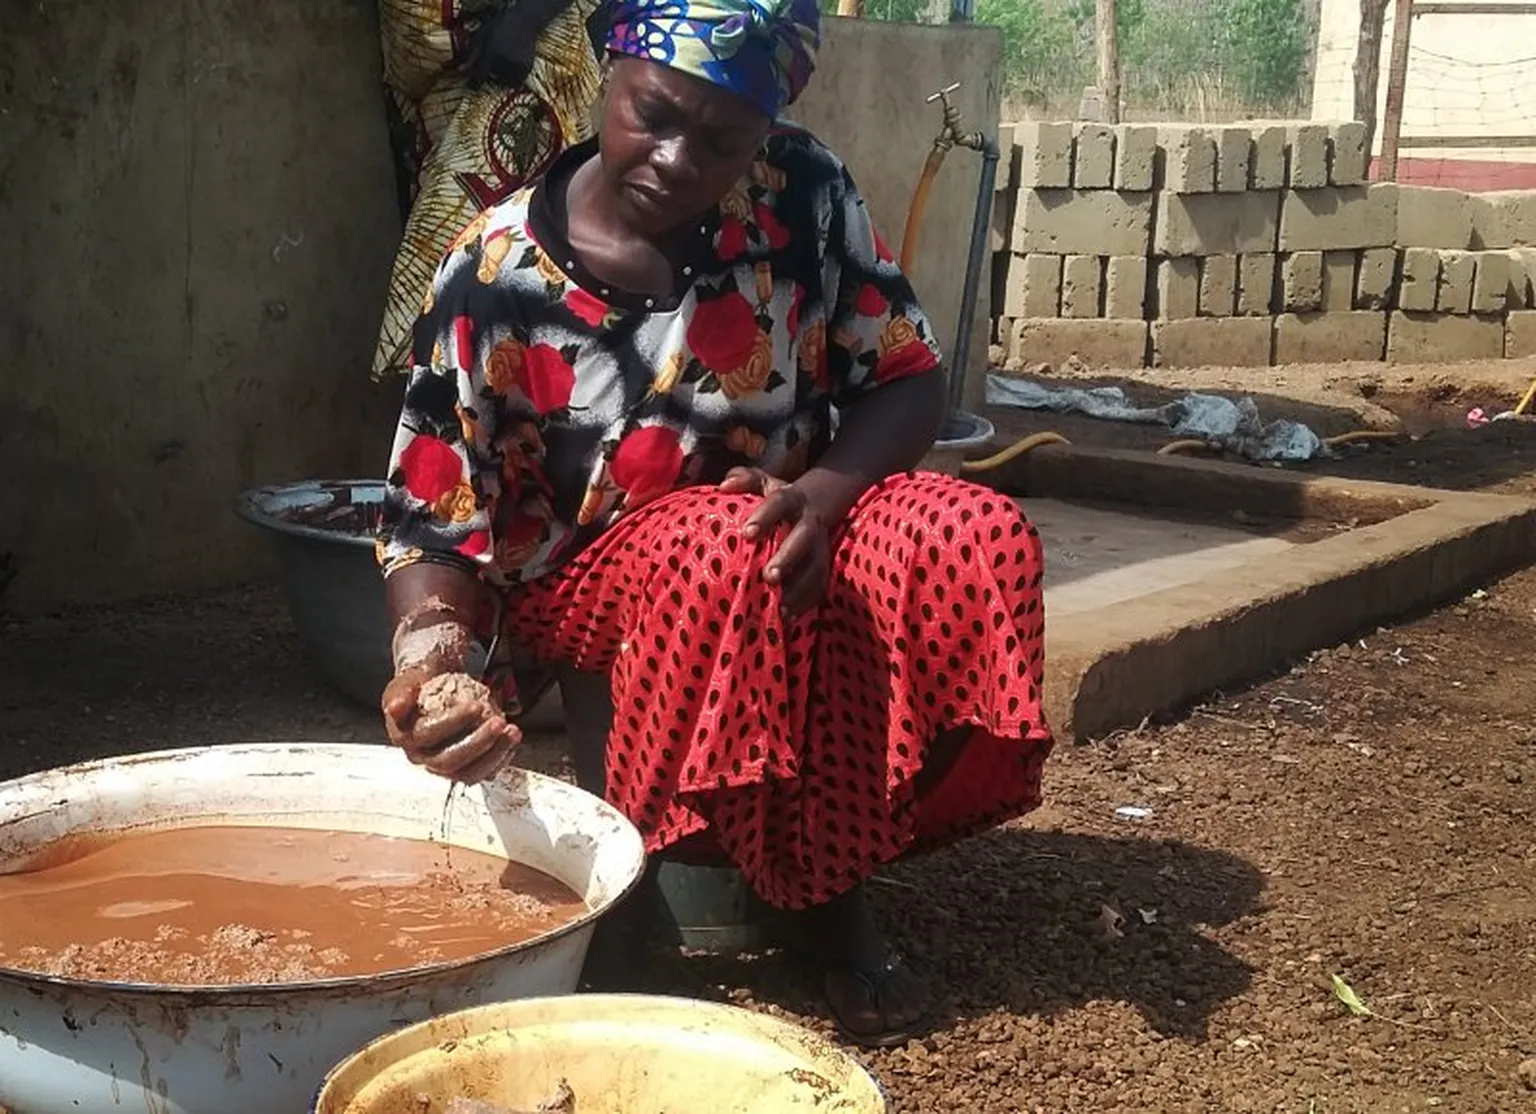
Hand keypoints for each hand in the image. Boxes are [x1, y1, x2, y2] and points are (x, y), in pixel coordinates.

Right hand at [381, 667, 521, 783]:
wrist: (429, 696)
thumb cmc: (419, 689)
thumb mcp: (406, 683)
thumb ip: (401, 692)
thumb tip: (394, 707)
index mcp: (405, 737)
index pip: (428, 735)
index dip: (453, 722)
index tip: (476, 706)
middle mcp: (422, 757)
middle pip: (449, 761)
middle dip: (478, 742)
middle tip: (499, 722)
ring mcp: (443, 767)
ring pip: (467, 773)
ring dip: (494, 754)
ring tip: (512, 731)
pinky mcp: (462, 770)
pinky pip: (482, 773)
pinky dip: (500, 759)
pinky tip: (511, 741)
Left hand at [720, 467, 831, 615]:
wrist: (815, 507)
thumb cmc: (775, 499)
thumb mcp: (763, 483)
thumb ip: (744, 479)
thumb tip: (723, 487)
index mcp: (790, 499)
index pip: (778, 504)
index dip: (765, 517)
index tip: (747, 533)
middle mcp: (808, 523)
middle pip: (802, 539)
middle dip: (788, 557)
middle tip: (770, 576)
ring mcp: (819, 546)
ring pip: (815, 566)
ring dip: (799, 587)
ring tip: (780, 606)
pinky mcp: (824, 565)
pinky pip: (819, 585)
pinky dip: (805, 602)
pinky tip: (787, 617)